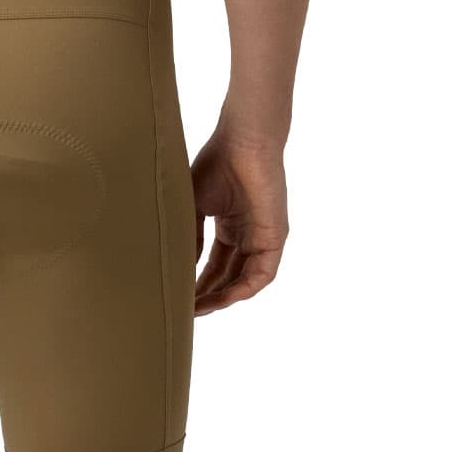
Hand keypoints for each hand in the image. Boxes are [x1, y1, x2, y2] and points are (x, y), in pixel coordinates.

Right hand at [190, 128, 288, 316]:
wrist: (242, 141)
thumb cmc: (216, 163)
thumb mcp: (193, 205)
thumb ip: (190, 236)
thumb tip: (180, 267)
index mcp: (229, 226)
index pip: (214, 266)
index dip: (196, 283)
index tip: (178, 296)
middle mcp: (247, 236)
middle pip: (227, 277)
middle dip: (206, 296)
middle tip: (184, 309)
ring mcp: (262, 238)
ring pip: (243, 281)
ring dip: (222, 298)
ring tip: (197, 309)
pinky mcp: (274, 238)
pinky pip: (262, 275)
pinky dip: (242, 289)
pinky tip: (221, 298)